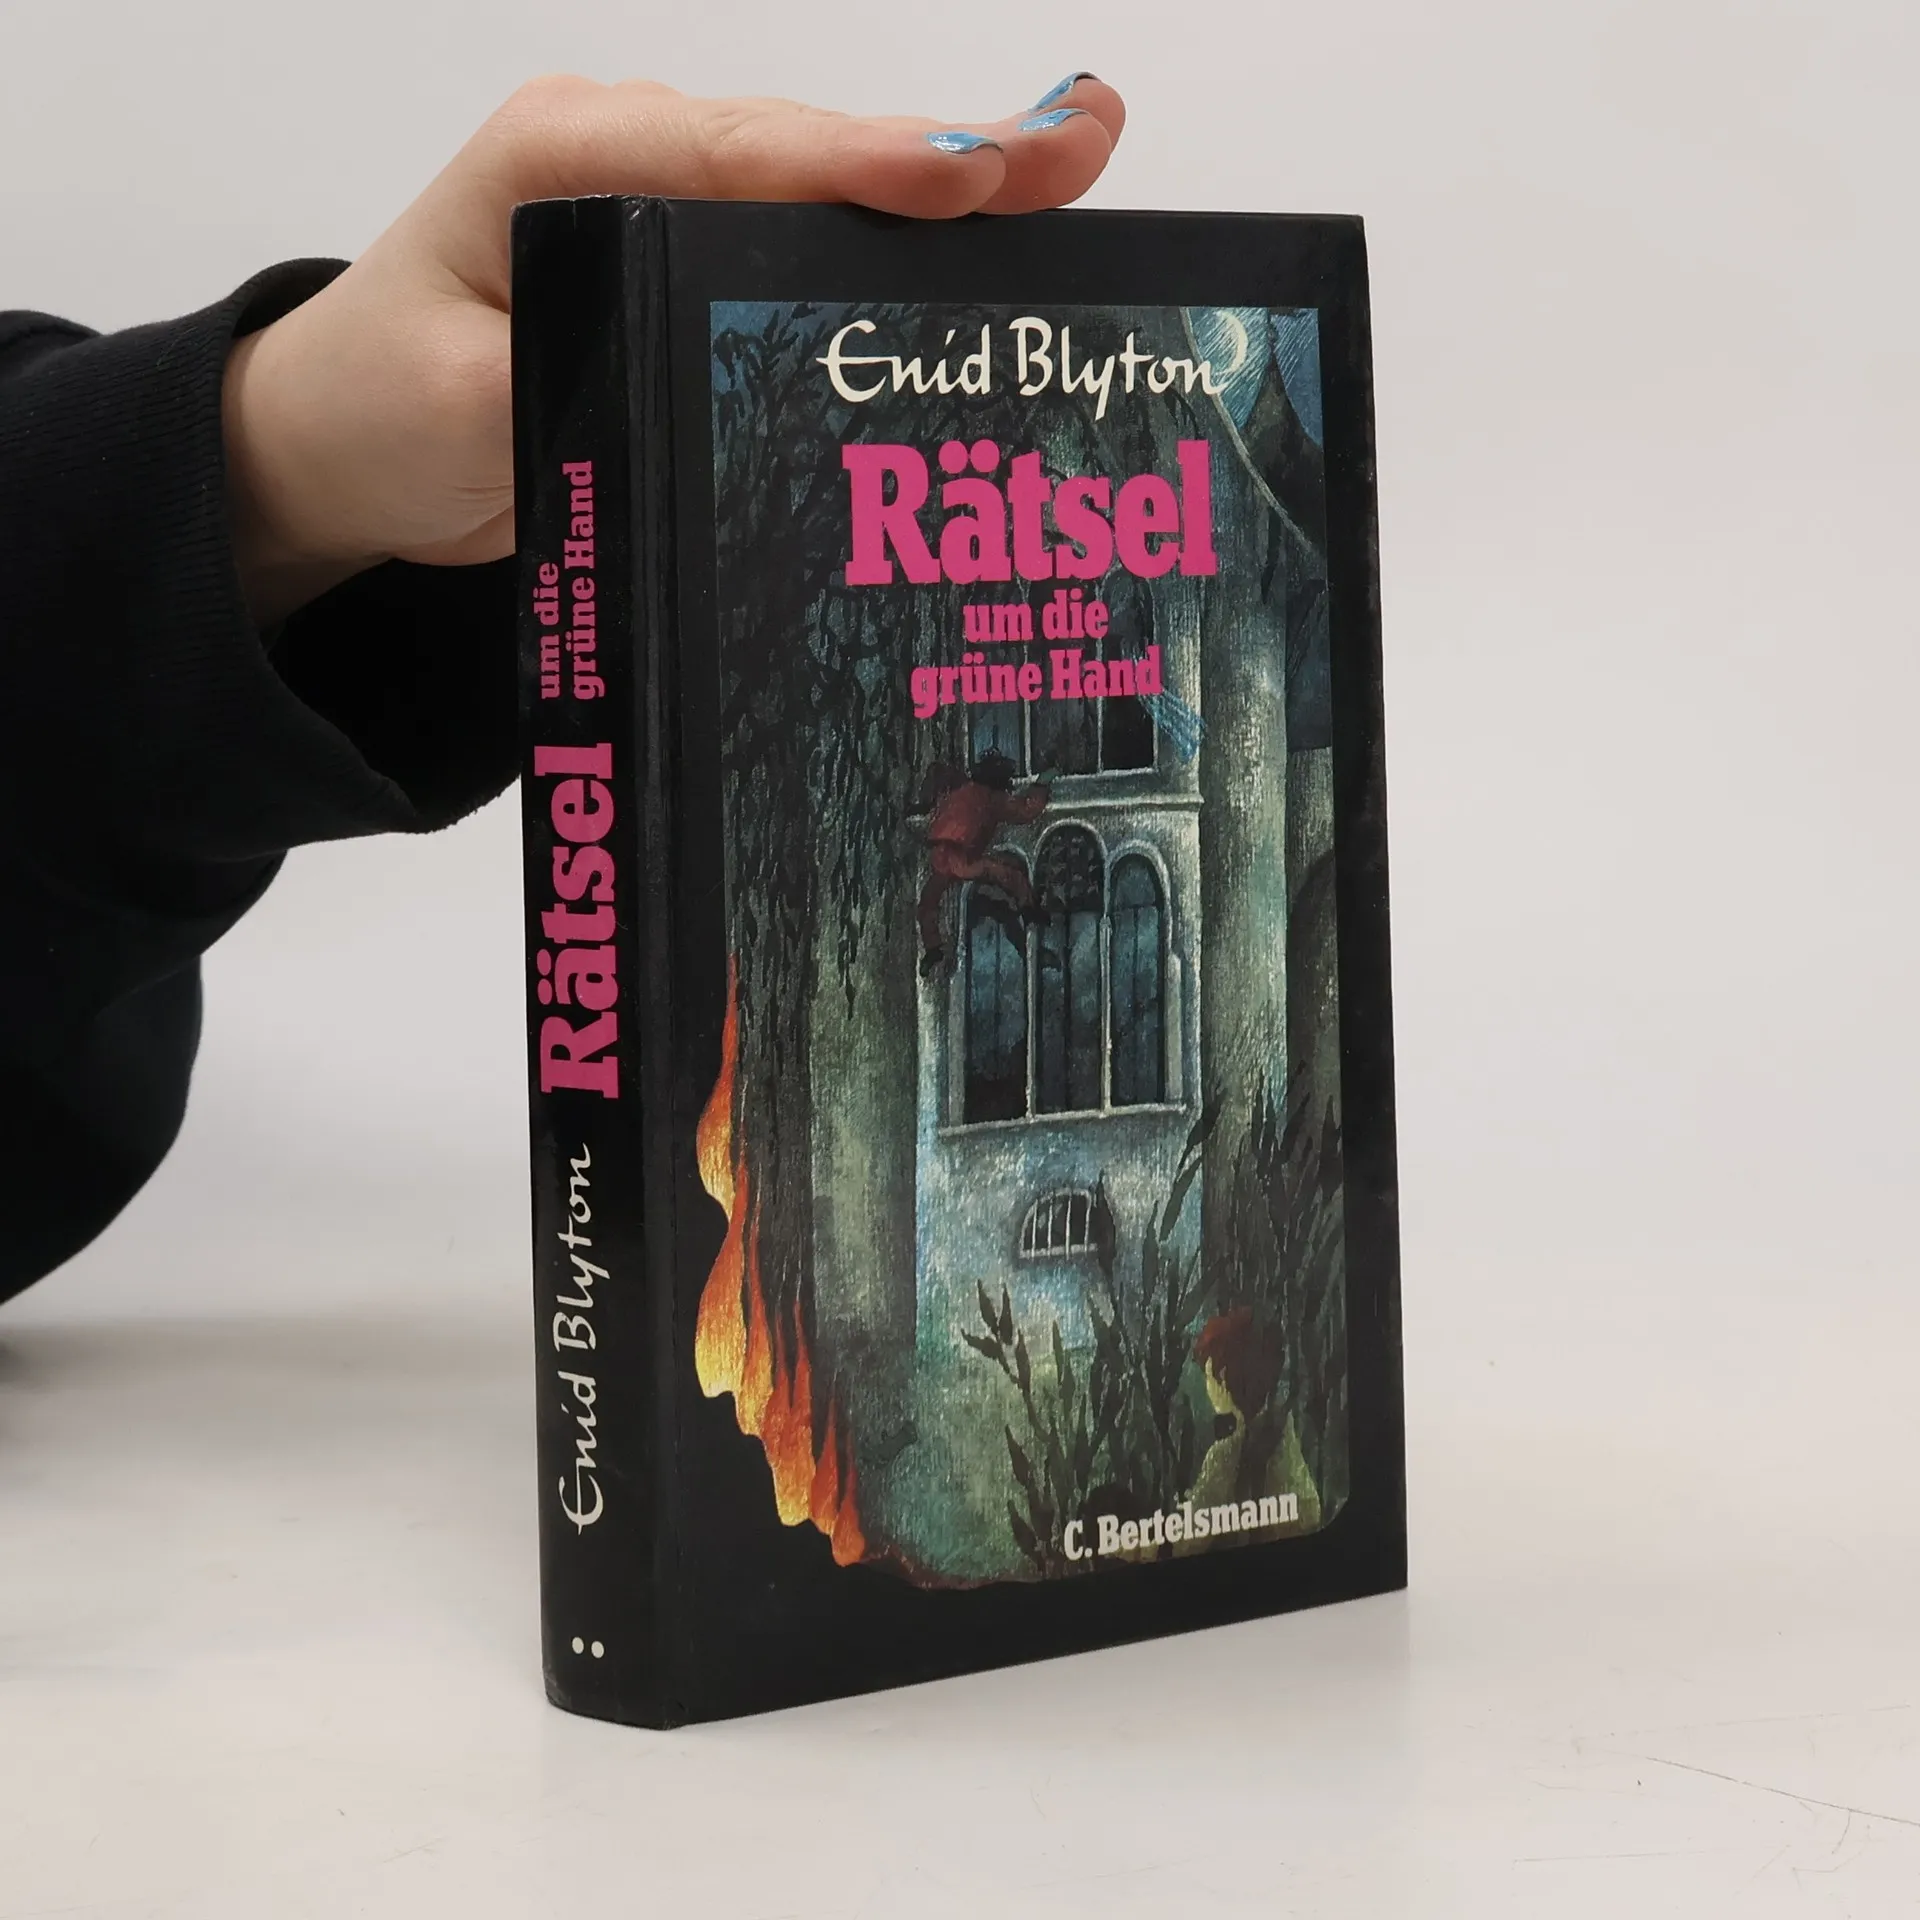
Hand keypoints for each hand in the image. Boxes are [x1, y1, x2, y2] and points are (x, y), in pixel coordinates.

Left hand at [223, 74, 1125, 621]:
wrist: (347, 444)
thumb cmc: (381, 405)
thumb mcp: (455, 408)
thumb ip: (563, 389)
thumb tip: (680, 387)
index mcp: (568, 161)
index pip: (739, 153)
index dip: (862, 162)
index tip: (970, 169)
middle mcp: (633, 167)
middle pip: (811, 157)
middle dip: (951, 158)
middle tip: (1082, 148)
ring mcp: (670, 221)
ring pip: (825, 201)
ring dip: (948, 201)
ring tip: (1071, 182)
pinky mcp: (692, 283)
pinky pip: (807, 263)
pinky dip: (898, 266)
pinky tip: (985, 272)